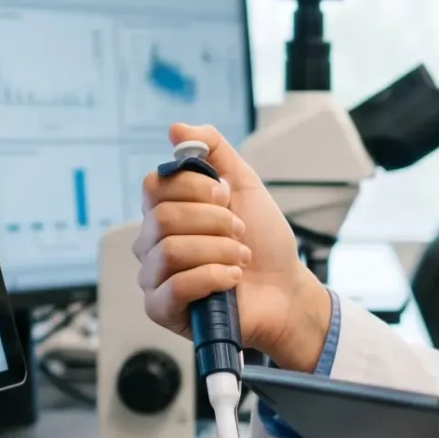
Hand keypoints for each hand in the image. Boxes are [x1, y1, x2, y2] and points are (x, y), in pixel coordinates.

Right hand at [135, 123, 333, 369]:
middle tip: (240, 232)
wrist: (286, 289)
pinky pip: (175, 287)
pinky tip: (233, 279)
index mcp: (165, 211)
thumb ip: (213, 151)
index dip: (195, 189)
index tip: (227, 197)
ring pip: (170, 250)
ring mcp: (154, 277)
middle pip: (162, 217)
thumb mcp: (243, 184)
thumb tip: (175, 128)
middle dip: (214, 222)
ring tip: (240, 258)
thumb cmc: (263, 241)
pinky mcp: (162, 309)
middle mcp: (152, 242)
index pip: (154, 186)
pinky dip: (213, 278)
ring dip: (219, 251)